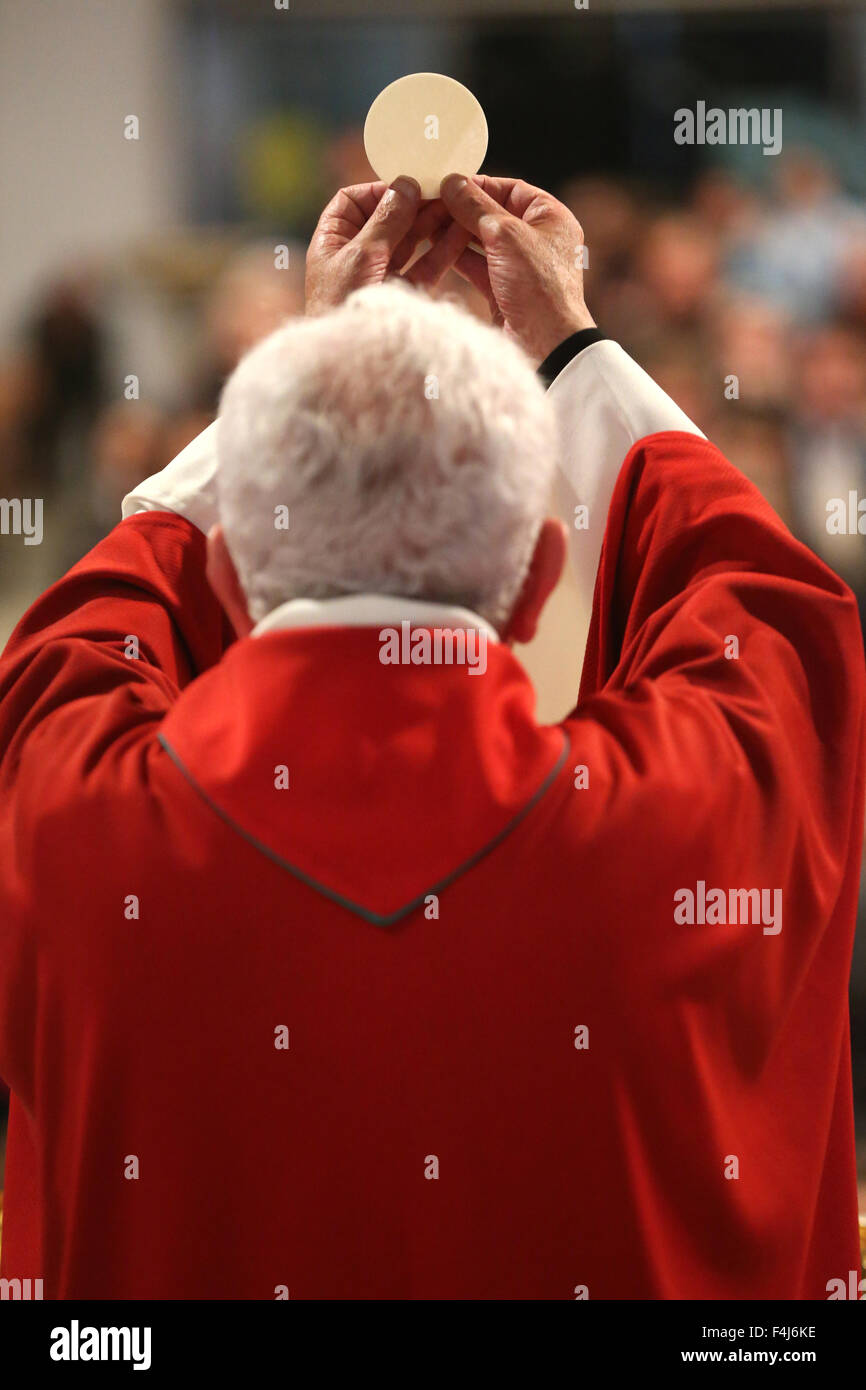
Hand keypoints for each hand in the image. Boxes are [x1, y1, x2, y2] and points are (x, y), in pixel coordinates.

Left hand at [305, 178, 473, 312]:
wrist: (350, 362)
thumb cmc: (341, 308)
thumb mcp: (361, 256)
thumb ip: (386, 220)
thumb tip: (405, 186)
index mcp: (331, 242)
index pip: (352, 202)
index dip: (378, 190)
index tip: (406, 185)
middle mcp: (354, 257)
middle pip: (387, 220)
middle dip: (415, 206)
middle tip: (443, 191)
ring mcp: (379, 277)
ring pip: (408, 243)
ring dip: (432, 225)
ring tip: (457, 208)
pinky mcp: (401, 295)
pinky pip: (423, 267)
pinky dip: (441, 251)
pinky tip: (460, 234)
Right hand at [440, 174, 595, 364]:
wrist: (545, 346)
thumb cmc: (538, 287)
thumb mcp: (506, 236)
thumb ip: (476, 207)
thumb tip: (452, 182)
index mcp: (551, 218)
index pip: (511, 189)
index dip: (479, 185)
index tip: (449, 184)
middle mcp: (538, 240)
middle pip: (493, 216)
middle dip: (462, 211)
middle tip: (430, 203)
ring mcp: (520, 268)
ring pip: (482, 242)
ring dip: (455, 233)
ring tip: (427, 223)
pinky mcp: (504, 291)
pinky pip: (477, 267)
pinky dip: (457, 258)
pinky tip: (434, 248)